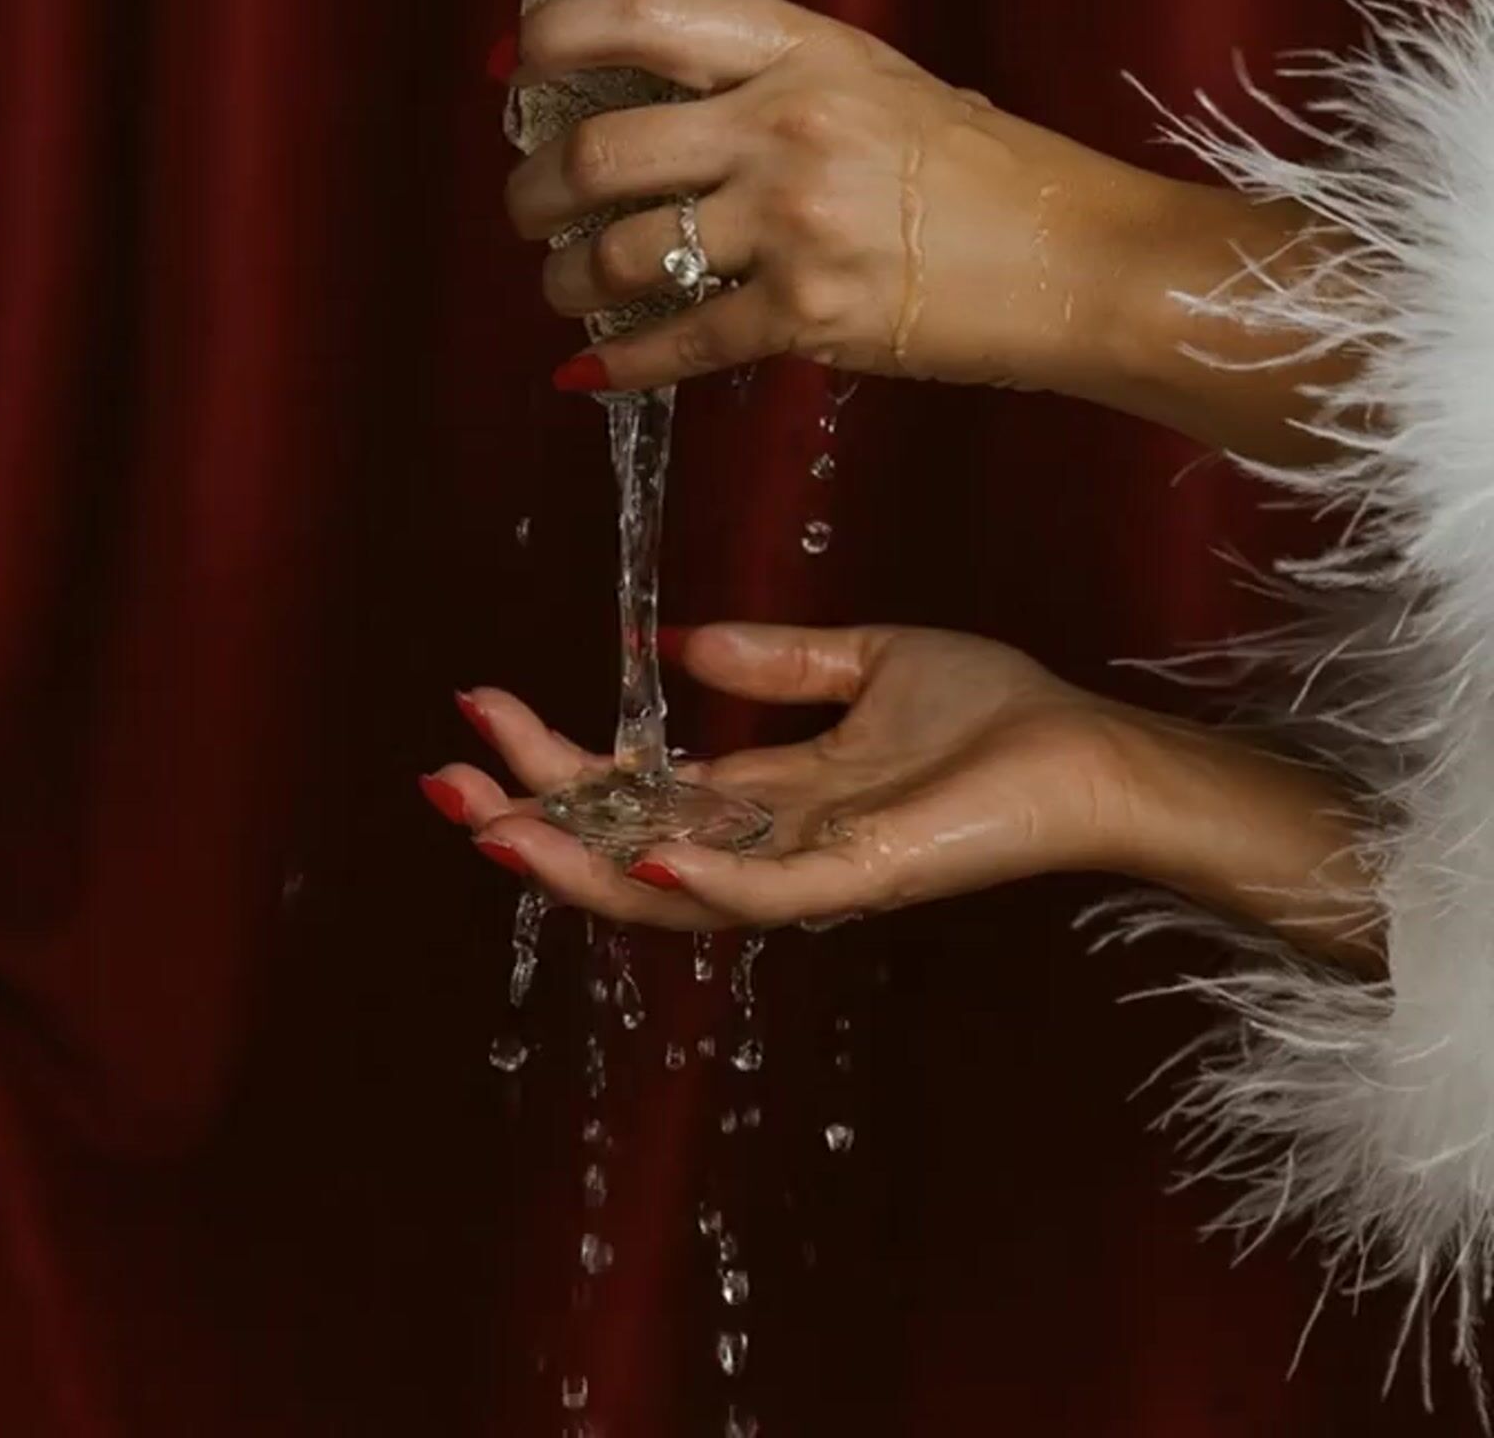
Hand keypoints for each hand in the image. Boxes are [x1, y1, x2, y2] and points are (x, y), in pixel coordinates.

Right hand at [422, 623, 1379, 964]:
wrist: (1089, 754)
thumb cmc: (996, 715)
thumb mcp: (867, 660)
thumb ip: (774, 659)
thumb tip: (673, 641)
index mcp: (766, 795)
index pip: (634, 788)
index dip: (556, 758)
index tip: (482, 705)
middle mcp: (770, 845)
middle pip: (624, 846)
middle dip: (532, 820)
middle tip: (447, 779)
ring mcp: (809, 873)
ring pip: (667, 889)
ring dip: (578, 863)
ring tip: (496, 825)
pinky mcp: (861, 880)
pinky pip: (766, 894)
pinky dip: (703, 878)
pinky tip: (645, 848)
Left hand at [503, 0, 1161, 395]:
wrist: (1077, 258)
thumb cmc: (981, 171)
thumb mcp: (875, 83)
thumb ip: (769, 81)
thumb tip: (649, 105)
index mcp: (803, 49)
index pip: (645, 14)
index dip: (552, 34)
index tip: (506, 65)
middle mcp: (788, 123)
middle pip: (601, 149)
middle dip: (533, 190)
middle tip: (526, 210)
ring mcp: (795, 220)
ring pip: (619, 255)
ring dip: (564, 282)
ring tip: (563, 289)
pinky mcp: (809, 313)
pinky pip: (676, 342)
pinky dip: (617, 367)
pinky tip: (588, 375)